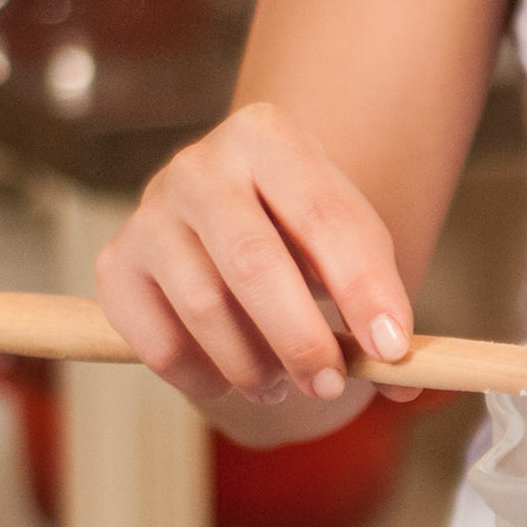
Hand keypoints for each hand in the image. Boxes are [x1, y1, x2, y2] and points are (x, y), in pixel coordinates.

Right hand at [95, 102, 418, 423]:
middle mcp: (199, 166)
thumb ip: (382, 305)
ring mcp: (149, 212)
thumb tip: (410, 383)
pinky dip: (203, 376)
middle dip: (301, 340)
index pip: (323, 218)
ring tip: (284, 385)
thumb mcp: (355, 247)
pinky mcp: (116, 264)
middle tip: (332, 387)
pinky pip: (158, 341)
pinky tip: (232, 379)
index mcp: (268, 139)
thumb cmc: (305, 232)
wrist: (236, 211)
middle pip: (252, 264)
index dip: (361, 290)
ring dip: (254, 366)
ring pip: (204, 308)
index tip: (391, 350)